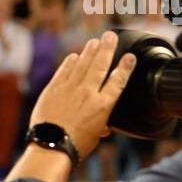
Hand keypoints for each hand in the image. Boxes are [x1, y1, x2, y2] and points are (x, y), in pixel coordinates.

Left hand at [29, 31, 136, 158]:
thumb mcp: (96, 136)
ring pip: (82, 65)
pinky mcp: (53, 90)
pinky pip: (63, 71)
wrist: (51, 146)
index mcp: (103, 106)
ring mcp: (70, 89)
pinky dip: (69, 63)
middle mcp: (88, 94)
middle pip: (100, 66)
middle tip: (111, 35)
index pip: (118, 82)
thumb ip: (101, 124)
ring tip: (95, 41)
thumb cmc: (76, 145)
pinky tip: (74, 56)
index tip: (130, 57)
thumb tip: (105, 126)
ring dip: (89, 51)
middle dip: (107, 49)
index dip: (125, 68)